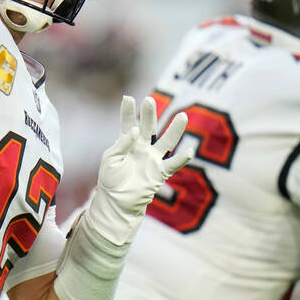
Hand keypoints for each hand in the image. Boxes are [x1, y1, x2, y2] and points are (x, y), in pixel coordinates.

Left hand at [83, 96, 190, 245]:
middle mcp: (142, 148)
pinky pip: (173, 164)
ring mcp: (152, 159)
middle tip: (150, 100)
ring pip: (166, 142)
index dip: (127, 112)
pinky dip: (182, 159)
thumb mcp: (110, 159)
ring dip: (174, 130)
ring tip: (182, 116)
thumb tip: (135, 130)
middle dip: (149, 114)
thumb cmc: (110, 181)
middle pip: (148, 128)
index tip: (127, 97)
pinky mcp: (159, 173)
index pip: (127, 123)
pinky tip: (189, 151)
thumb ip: (121, 144)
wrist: (117, 202)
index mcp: (127, 143)